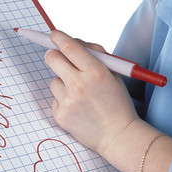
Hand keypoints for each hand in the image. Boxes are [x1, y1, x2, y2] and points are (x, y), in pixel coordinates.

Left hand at [45, 30, 139, 160]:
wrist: (119, 136)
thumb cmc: (118, 103)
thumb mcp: (114, 74)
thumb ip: (95, 56)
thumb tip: (71, 42)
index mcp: (96, 71)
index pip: (69, 47)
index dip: (59, 38)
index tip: (54, 35)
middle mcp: (79, 84)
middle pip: (52, 59)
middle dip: (53, 55)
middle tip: (57, 57)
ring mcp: (68, 101)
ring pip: (53, 80)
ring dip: (62, 82)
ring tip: (79, 94)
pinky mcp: (60, 115)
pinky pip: (55, 99)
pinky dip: (63, 100)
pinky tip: (78, 108)